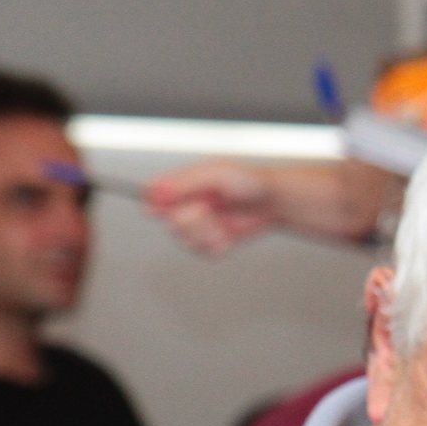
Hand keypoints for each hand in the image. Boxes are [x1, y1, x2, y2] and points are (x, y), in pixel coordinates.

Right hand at [145, 158, 283, 255]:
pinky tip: (228, 233)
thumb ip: (185, 182)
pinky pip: (205, 252)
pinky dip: (218, 244)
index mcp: (183, 186)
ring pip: (186, 241)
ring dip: (206, 233)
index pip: (153, 198)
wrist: (273, 201)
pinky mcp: (213, 242)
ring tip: (221, 220)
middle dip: (190, 219)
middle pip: (169, 224)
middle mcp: (188, 206)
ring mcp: (200, 226)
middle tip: (207, 208)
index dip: (155, 206)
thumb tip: (156, 190)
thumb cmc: (249, 181)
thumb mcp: (215, 173)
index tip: (161, 209)